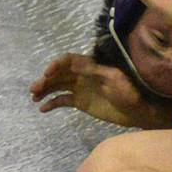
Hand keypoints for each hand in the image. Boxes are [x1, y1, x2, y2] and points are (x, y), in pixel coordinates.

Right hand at [30, 53, 170, 127]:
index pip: (69, 60)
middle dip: (46, 79)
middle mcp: (83, 76)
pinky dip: (52, 103)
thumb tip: (75, 64)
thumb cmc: (129, 92)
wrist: (137, 111)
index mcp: (91, 66)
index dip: (57, 64)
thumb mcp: (115, 78)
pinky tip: (43, 108)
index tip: (47, 73)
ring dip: (45, 90)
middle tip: (34, 89)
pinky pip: (62, 100)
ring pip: (58, 86)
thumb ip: (95, 71)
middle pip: (59, 74)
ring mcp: (80, 89)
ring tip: (34, 97)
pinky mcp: (80, 102)